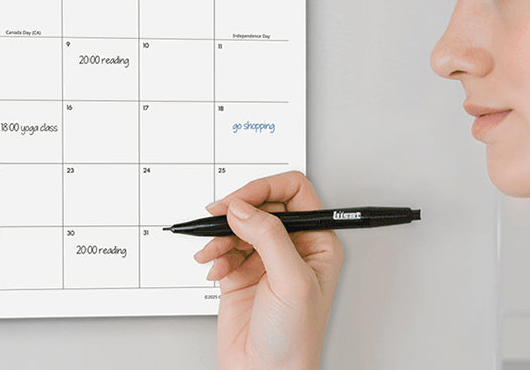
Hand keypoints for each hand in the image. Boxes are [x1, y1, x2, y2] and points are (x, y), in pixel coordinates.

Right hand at [194, 170, 343, 369]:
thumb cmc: (295, 340)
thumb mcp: (291, 282)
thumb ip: (270, 237)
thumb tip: (244, 208)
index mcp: (317, 243)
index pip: (294, 193)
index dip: (265, 189)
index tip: (240, 200)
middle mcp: (292, 248)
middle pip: (262, 204)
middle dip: (237, 209)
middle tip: (218, 217)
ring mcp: (265, 260)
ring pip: (239, 224)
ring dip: (220, 234)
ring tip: (212, 251)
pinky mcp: (241, 273)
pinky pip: (223, 247)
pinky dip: (213, 253)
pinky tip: (213, 267)